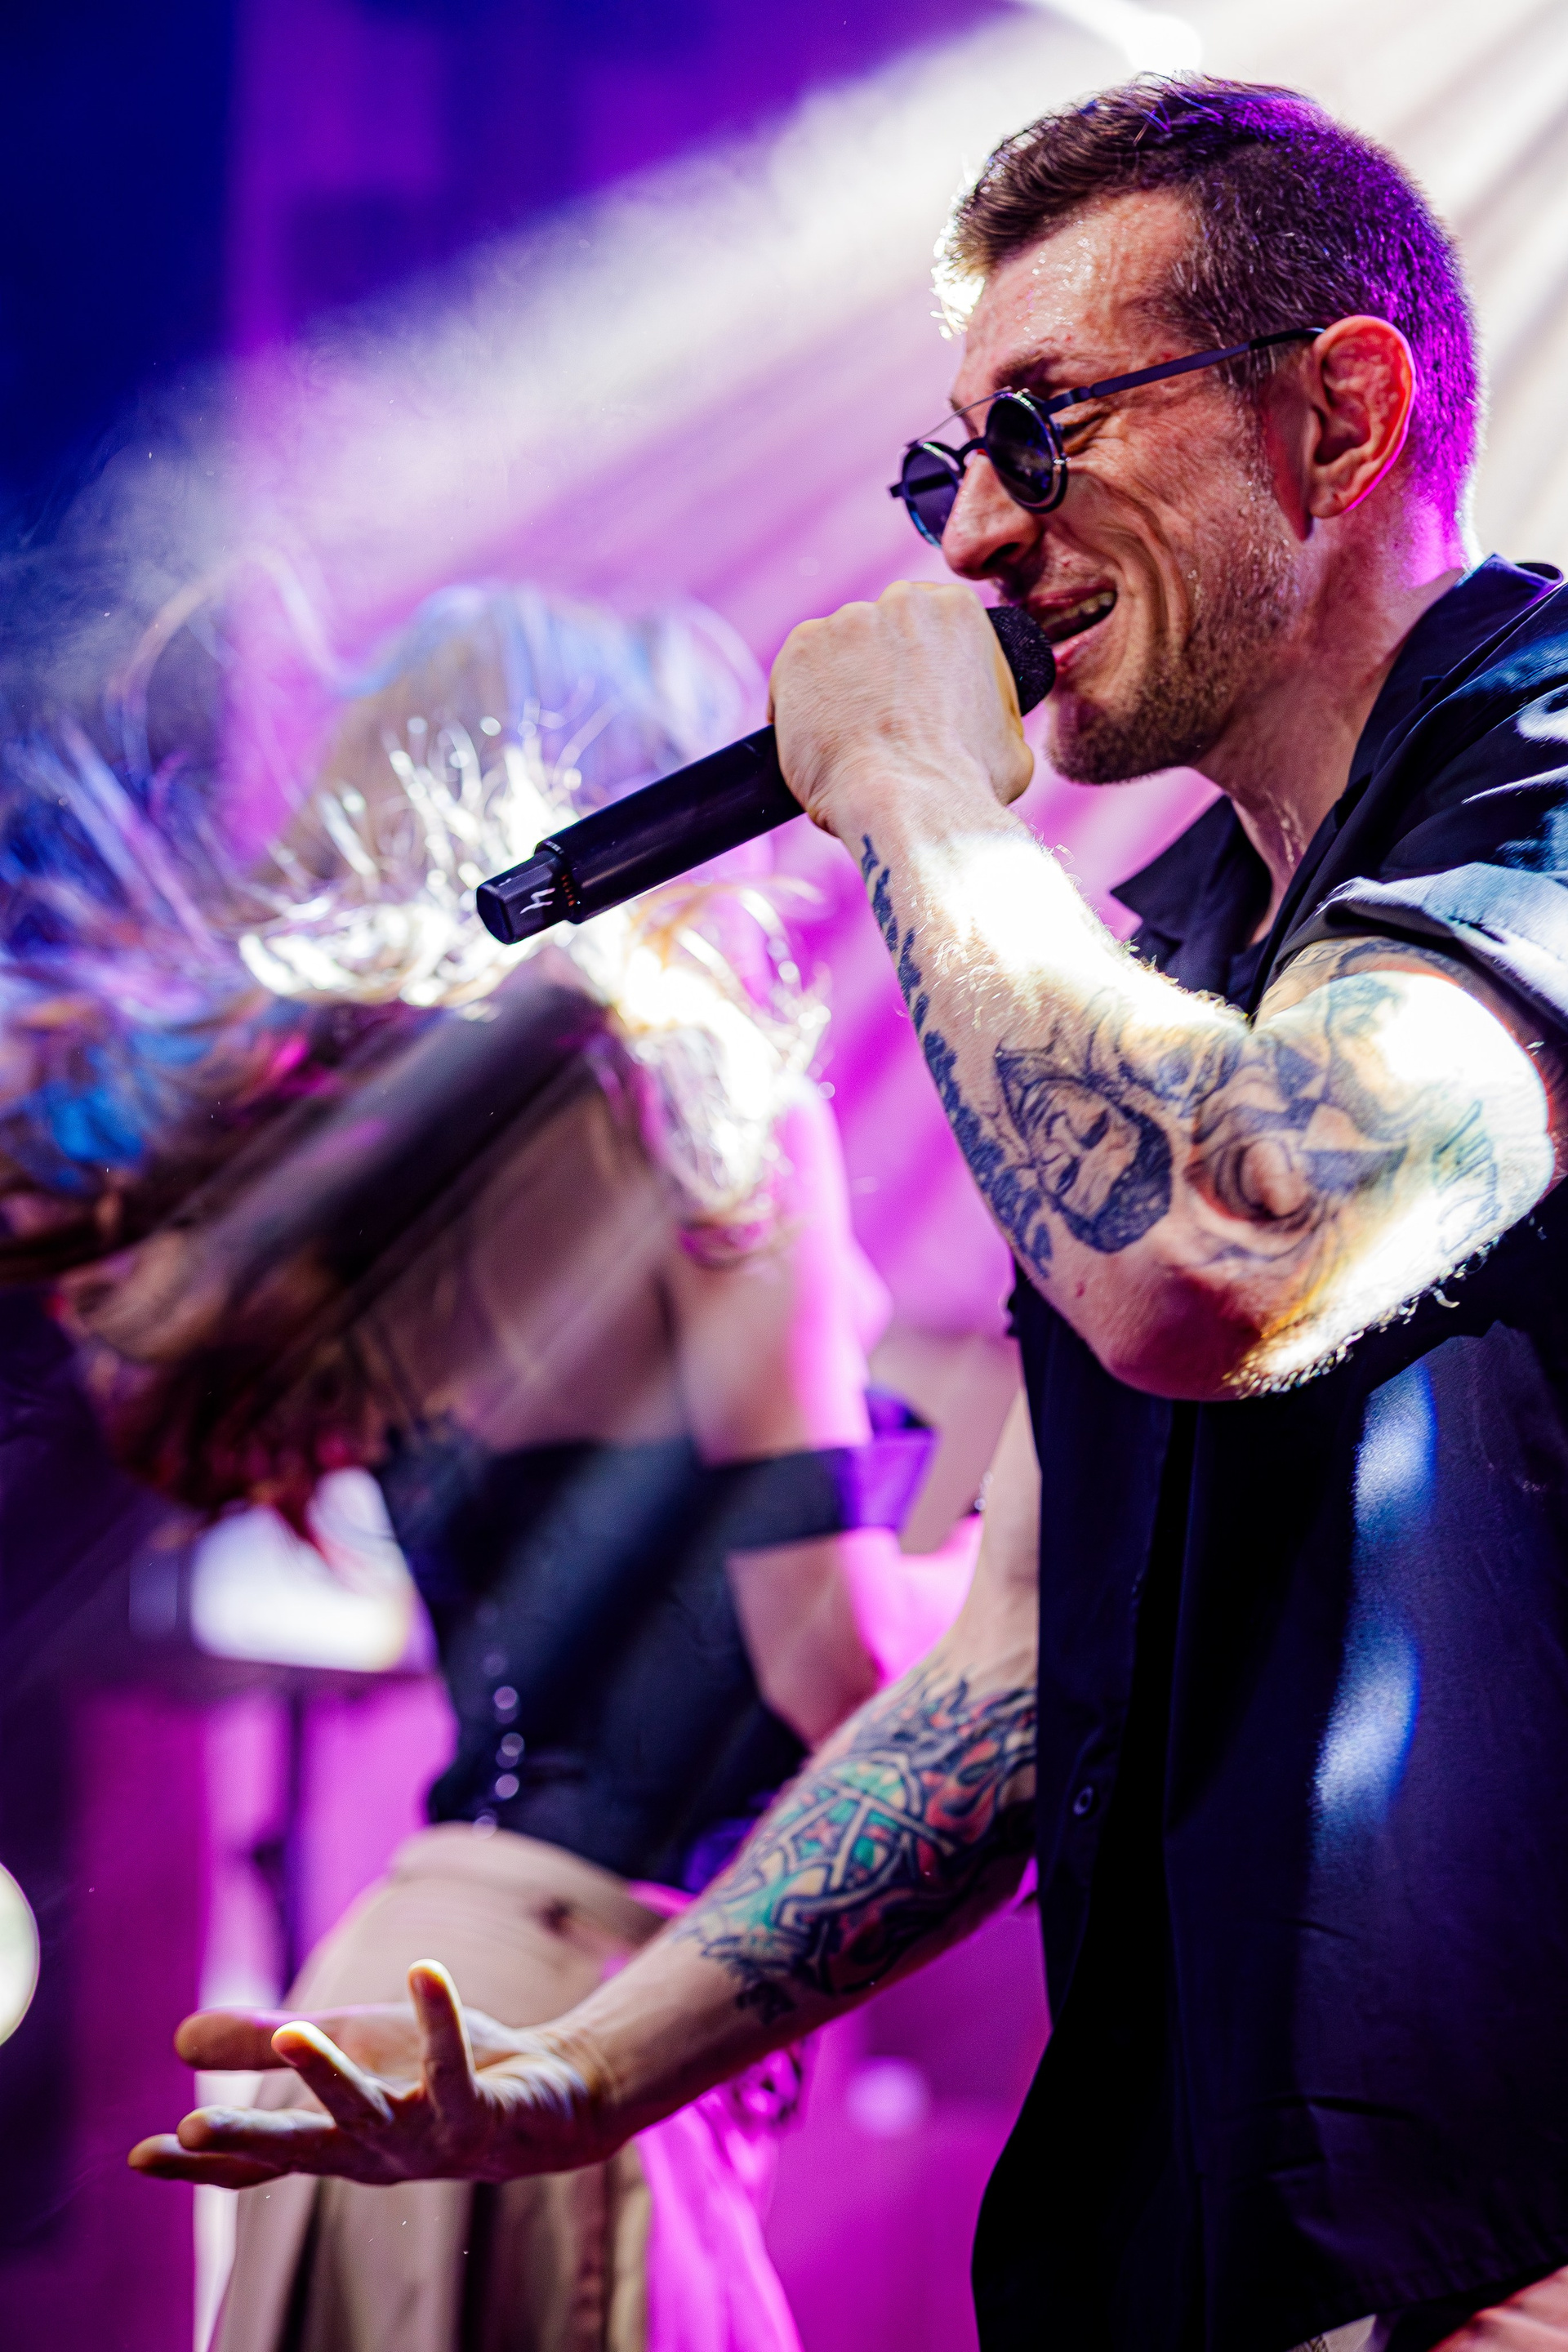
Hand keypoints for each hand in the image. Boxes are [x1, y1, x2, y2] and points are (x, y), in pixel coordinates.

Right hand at [128, 1961, 615, 2189]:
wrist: (549, 2100)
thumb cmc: (434, 2078)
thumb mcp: (346, 2050)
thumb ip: (266, 2043)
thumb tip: (178, 2040)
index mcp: (334, 2144)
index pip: (258, 2164)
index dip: (199, 2166)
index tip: (141, 2156)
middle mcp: (374, 2155)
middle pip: (302, 2152)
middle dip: (250, 2143)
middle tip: (194, 2130)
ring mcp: (428, 2141)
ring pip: (372, 2114)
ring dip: (330, 2078)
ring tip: (292, 2033)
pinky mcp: (482, 2115)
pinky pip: (454, 2068)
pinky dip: (439, 2019)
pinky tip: (422, 1970)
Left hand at [769, 581, 1034, 838]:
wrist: (912, 806)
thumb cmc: (967, 784)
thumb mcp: (1008, 740)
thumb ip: (989, 710)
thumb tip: (979, 724)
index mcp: (958, 610)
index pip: (926, 625)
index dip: (916, 665)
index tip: (911, 698)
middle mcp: (901, 601)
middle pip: (879, 632)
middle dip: (876, 671)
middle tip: (879, 723)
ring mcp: (847, 621)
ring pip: (835, 651)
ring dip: (837, 686)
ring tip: (846, 740)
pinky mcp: (801, 647)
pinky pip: (792, 673)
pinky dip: (794, 704)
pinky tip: (811, 740)